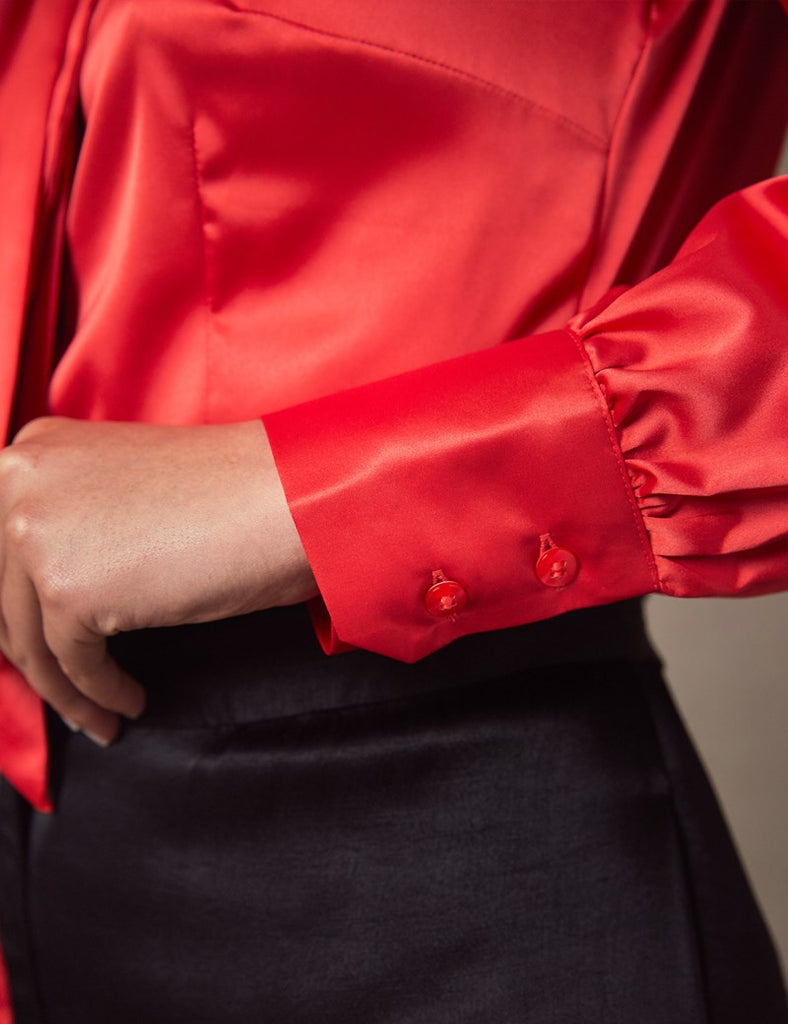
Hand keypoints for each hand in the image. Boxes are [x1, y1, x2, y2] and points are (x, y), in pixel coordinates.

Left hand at [0, 417, 316, 743]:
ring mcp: (35, 532)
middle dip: (41, 657)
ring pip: (31, 640)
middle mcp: (17, 480)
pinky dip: (99, 694)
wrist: (288, 497)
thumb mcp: (127, 492)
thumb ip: (77, 522)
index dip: (25, 610)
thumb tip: (52, 593)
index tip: (48, 647)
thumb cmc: (233, 494)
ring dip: (67, 689)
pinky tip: (128, 702)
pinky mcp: (67, 588)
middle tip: (72, 691)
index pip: (3, 552)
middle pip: (8, 598)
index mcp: (35, 448)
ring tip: (102, 713)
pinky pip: (71, 665)